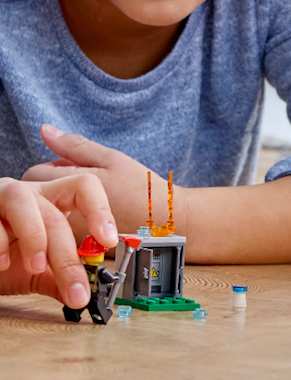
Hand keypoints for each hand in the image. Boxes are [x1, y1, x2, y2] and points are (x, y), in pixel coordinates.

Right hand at [0, 174, 118, 305]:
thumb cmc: (2, 256)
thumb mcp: (33, 271)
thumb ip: (58, 278)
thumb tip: (81, 295)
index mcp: (51, 200)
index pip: (84, 188)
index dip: (100, 210)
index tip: (108, 240)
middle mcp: (29, 193)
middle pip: (56, 214)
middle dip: (67, 256)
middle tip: (75, 289)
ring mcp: (0, 196)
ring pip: (23, 202)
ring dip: (34, 238)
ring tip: (36, 266)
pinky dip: (0, 245)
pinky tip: (2, 264)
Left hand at [22, 125, 165, 236]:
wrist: (165, 224)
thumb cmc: (142, 189)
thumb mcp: (111, 159)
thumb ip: (75, 146)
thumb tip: (45, 131)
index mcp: (70, 184)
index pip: (35, 172)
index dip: (54, 167)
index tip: (78, 170)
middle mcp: (65, 212)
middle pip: (38, 196)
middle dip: (55, 188)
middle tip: (87, 188)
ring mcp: (69, 233)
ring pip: (50, 215)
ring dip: (63, 207)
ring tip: (93, 204)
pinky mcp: (77, 248)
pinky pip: (63, 232)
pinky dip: (74, 223)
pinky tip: (96, 219)